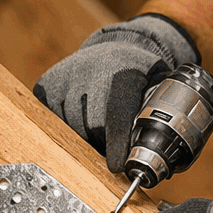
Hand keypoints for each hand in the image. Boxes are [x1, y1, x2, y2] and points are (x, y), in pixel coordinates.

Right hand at [33, 13, 198, 171]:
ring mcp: (65, 77)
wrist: (118, 46)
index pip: (116, 116)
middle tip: (114, 141)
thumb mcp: (160, 86)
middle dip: (102, 140)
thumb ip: (161, 115)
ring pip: (70, 125)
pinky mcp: (46, 84)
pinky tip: (81, 114)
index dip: (116, 144)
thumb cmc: (142, 75)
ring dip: (85, 133)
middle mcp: (91, 71)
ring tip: (98, 123)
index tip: (116, 166)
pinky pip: (52, 118)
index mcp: (125, 73)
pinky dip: (67, 124)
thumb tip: (166, 156)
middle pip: (91, 125)